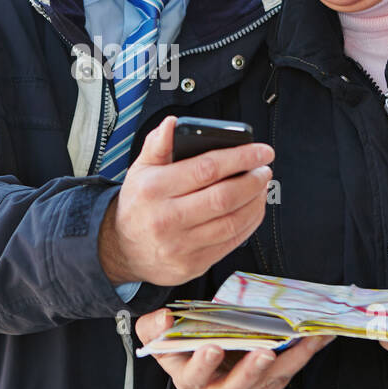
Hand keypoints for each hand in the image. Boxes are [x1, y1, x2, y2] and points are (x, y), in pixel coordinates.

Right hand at [98, 116, 273, 288]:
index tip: (259, 151)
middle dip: (252, 180)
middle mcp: (166, 219)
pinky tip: (253, 209)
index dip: (240, 158)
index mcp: (154, 190)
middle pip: (223, 197)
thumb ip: (158, 145)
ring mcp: (180, 245)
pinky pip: (231, 243)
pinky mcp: (193, 264)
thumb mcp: (140, 170)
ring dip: (255, 202)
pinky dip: (250, 224)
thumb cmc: (138, 205)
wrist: (124, 250)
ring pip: (232, 222)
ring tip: (261, 187)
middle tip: (264, 169)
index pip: (206, 169)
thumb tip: (172, 123)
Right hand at [137, 308, 333, 388]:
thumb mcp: (158, 332)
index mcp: (185, 377)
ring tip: (304, 340)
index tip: (212, 347)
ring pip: (265, 385)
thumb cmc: (180, 341)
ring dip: (288, 362)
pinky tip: (315, 341)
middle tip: (265, 351)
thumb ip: (154, 327)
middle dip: (249, 371)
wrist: (199, 352)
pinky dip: (300, 360)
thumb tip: (164, 318)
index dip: (201, 364)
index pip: (191, 375)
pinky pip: (282, 381)